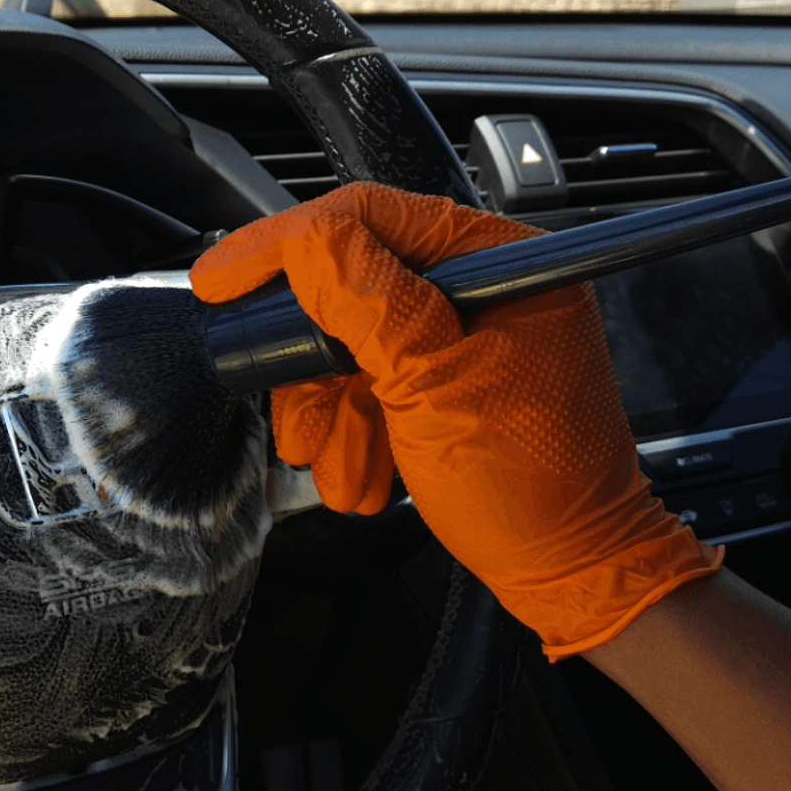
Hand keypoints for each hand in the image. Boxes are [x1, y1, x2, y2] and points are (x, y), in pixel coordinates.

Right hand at [191, 182, 722, 658]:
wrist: (570, 574)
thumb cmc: (533, 487)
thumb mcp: (434, 388)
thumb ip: (367, 303)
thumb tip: (304, 242)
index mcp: (499, 262)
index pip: (368, 217)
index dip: (282, 247)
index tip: (220, 280)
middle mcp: (483, 288)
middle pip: (347, 288)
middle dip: (312, 366)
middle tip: (299, 420)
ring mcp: (464, 336)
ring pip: (347, 347)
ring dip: (330, 414)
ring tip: (344, 466)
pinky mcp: (448, 381)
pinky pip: (369, 386)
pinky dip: (353, 432)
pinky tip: (363, 470)